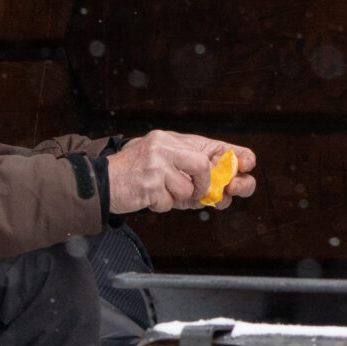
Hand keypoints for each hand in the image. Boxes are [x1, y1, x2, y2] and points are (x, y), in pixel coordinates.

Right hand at [108, 131, 257, 214]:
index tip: (247, 167)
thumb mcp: (161, 162)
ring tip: (158, 192)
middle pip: (203, 166)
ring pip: (187, 189)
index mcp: (171, 139)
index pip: (210, 147)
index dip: (234, 157)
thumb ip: (188, 170)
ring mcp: (156, 164)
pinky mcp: (149, 183)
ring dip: (176, 199)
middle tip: (198, 194)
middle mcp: (164, 146)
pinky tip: (147, 197)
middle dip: (204, 185)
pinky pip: (169, 203)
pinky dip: (161, 206)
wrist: (98, 183)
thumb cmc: (133, 176)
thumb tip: (222, 189)